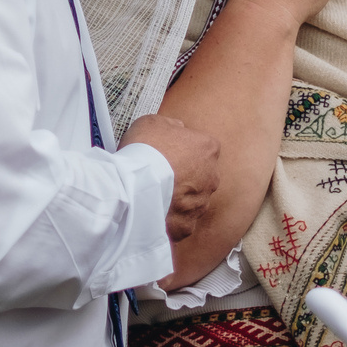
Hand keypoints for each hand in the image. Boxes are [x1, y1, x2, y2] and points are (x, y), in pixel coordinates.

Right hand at [121, 112, 219, 242]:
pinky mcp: (188, 224)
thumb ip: (172, 126)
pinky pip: (181, 221)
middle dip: (184, 176)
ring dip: (177, 198)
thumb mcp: (154, 122)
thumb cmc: (145, 151)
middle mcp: (211, 177)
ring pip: (192, 200)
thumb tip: (176, 129)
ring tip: (154, 195)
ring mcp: (201, 203)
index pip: (202, 147)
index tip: (168, 153)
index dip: (184, 150)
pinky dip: (170, 219)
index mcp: (207, 149)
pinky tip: (153, 213)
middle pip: (200, 175)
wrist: (135, 186)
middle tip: (160, 175)